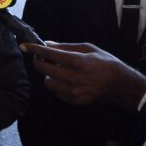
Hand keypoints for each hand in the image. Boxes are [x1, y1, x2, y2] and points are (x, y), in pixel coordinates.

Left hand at [21, 41, 145, 109]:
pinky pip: (56, 92)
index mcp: (78, 62)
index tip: (24, 45)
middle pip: (44, 69)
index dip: (35, 49)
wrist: (121, 85)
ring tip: (60, 70)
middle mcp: (74, 77)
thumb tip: (47, 44)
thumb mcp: (89, 49)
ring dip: (49, 74)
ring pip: (47, 82)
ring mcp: (74, 91)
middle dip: (38, 61)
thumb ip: (66, 47)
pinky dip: (58, 84)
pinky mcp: (74, 101)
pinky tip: (68, 80)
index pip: (50, 54)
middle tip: (40, 57)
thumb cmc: (106, 63)